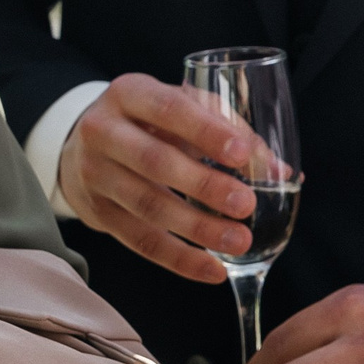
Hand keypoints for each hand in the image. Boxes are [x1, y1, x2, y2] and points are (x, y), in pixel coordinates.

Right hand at [58, 73, 258, 283]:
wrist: (83, 147)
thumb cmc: (148, 122)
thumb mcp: (181, 108)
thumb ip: (229, 129)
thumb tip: (280, 172)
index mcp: (128, 93)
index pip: (168, 109)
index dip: (206, 131)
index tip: (242, 154)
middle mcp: (103, 131)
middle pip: (153, 161)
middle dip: (203, 185)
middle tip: (245, 204)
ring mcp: (95, 174)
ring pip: (148, 206)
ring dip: (197, 228)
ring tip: (239, 240)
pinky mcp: (97, 212)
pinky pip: (140, 241)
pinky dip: (180, 258)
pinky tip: (213, 270)